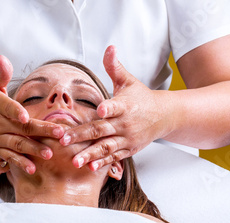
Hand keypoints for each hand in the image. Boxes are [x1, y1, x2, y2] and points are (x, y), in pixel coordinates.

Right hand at [0, 55, 63, 173]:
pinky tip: (32, 169)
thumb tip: (2, 58)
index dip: (16, 112)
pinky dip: (20, 163)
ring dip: (33, 150)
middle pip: (21, 128)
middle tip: (59, 134)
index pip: (7, 108)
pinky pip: (9, 157)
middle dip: (41, 132)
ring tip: (49, 154)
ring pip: (17, 144)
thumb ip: (1, 73)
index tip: (26, 117)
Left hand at [60, 45, 174, 169]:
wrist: (164, 115)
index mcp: (124, 105)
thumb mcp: (128, 81)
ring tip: (74, 161)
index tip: (100, 110)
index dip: (108, 108)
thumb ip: (115, 67)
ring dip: (89, 155)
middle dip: (82, 135)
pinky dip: (103, 163)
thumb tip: (109, 48)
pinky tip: (90, 167)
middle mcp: (125, 123)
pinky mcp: (129, 149)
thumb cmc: (141, 97)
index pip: (115, 106)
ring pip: (106, 147)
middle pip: (101, 130)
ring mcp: (127, 138)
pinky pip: (114, 157)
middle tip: (64, 140)